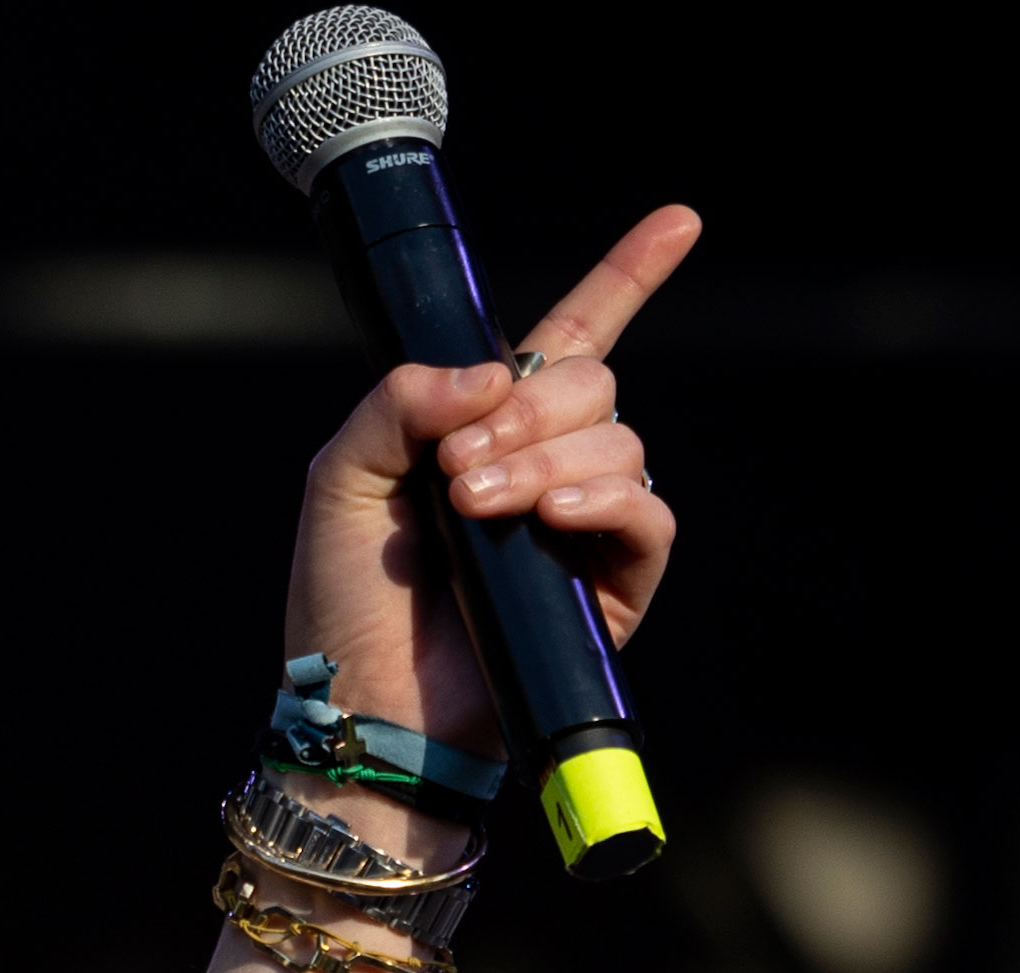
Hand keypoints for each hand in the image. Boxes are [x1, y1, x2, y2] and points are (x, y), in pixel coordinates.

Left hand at [283, 205, 698, 769]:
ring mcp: (583, 523)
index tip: (681, 220)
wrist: (360, 704)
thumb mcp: (339, 478)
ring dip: (543, 460)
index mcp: (486, 428)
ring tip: (477, 506)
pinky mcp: (612, 583)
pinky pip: (645, 512)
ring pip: (615, 441)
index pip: (570, 338)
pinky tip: (549, 517)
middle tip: (457, 468)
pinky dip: (600, 500)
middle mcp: (546, 465)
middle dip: (526, 409)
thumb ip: (398, 403)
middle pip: (590, 381)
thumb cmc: (344, 601)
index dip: (627, 276)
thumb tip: (492, 372)